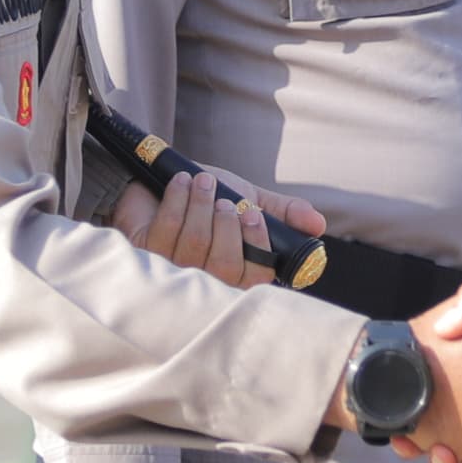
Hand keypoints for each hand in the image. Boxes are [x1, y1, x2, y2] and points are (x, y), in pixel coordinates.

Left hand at [108, 169, 319, 291]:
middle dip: (225, 227)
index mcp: (235, 272)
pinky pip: (165, 232)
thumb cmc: (206, 198)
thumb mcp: (247, 200)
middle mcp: (205, 281)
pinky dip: (177, 201)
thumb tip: (318, 224)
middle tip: (225, 200)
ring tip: (202, 182)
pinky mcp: (144, 257)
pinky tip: (181, 183)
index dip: (256, 248)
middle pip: (223, 267)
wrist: (158, 182)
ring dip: (200, 207)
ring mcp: (172, 273)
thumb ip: (281, 212)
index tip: (252, 214)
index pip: (255, 278)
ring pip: (193, 247)